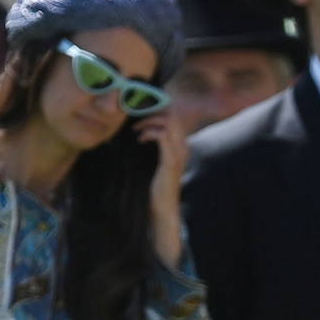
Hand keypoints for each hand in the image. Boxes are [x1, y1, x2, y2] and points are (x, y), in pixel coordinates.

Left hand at [135, 113, 187, 267]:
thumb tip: (139, 133)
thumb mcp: (155, 162)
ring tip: (137, 130)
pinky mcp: (170, 161)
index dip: (157, 112)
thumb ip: (154, 147)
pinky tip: (140, 139)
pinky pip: (162, 136)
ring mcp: (178, 154)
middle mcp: (183, 147)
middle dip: (152, 113)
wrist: (162, 207)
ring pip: (168, 123)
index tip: (140, 118)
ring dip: (149, 122)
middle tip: (136, 121)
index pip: (174, 118)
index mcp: (180, 146)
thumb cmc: (155, 186)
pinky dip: (149, 133)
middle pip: (173, 116)